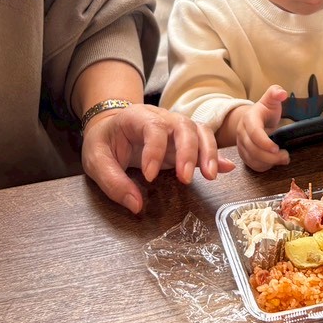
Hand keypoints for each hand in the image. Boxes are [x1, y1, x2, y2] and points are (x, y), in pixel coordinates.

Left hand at [81, 103, 232, 213]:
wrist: (110, 129)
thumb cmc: (104, 142)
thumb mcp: (95, 161)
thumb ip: (113, 182)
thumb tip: (136, 205)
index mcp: (137, 117)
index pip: (154, 127)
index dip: (155, 151)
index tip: (149, 177)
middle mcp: (162, 118)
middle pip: (184, 126)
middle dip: (188, 152)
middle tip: (186, 179)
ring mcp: (175, 128)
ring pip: (200, 131)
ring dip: (208, 153)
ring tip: (210, 177)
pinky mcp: (183, 142)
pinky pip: (205, 142)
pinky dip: (217, 155)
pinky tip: (227, 168)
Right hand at [231, 86, 289, 171]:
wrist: (252, 120)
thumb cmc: (264, 111)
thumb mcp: (270, 100)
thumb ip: (276, 93)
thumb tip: (282, 93)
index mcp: (249, 119)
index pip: (254, 133)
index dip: (265, 143)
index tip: (277, 148)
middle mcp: (242, 133)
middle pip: (253, 150)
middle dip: (271, 156)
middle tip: (285, 156)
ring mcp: (241, 145)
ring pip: (252, 160)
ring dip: (269, 163)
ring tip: (283, 159)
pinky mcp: (244, 155)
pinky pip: (253, 165)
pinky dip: (264, 166)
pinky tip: (274, 162)